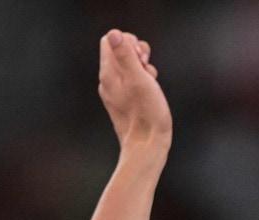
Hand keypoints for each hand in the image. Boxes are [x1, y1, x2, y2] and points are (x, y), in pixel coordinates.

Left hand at [98, 29, 171, 150]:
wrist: (147, 147)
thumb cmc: (146, 115)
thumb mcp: (139, 79)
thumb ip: (126, 56)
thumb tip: (115, 34)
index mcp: (108, 73)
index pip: (111, 39)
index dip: (129, 41)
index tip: (141, 57)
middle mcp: (108, 81)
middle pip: (119, 51)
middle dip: (137, 53)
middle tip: (147, 68)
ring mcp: (115, 92)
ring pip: (128, 66)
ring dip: (143, 68)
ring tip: (151, 82)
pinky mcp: (124, 101)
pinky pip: (131, 81)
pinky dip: (143, 81)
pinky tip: (151, 92)